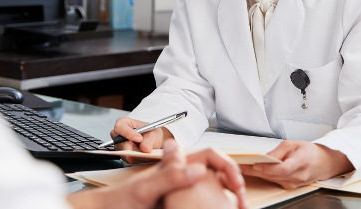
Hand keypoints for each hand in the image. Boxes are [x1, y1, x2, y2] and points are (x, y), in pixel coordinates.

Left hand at [67, 140, 246, 208]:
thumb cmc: (118, 200)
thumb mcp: (143, 189)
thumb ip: (168, 176)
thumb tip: (197, 169)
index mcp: (175, 164)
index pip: (210, 156)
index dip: (227, 166)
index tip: (236, 184)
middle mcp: (181, 176)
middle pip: (217, 173)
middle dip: (234, 185)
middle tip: (242, 204)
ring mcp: (181, 192)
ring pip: (213, 190)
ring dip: (227, 199)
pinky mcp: (178, 205)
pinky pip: (202, 204)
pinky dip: (214, 207)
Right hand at [110, 116, 173, 162]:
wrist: (153, 141)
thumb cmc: (150, 132)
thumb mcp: (152, 133)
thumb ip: (149, 140)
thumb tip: (145, 148)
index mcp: (124, 122)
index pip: (120, 127)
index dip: (128, 133)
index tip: (139, 139)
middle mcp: (119, 134)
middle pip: (119, 141)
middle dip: (130, 147)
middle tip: (142, 151)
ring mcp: (120, 145)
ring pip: (122, 152)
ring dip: (135, 154)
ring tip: (145, 152)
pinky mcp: (123, 155)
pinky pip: (127, 158)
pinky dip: (136, 158)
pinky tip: (143, 156)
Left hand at [239, 140, 352, 188]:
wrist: (323, 163)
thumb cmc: (309, 152)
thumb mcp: (293, 144)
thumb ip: (278, 152)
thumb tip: (264, 158)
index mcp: (301, 162)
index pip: (282, 168)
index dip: (268, 168)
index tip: (256, 164)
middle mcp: (297, 176)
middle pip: (273, 175)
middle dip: (255, 170)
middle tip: (239, 164)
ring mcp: (293, 184)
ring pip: (271, 179)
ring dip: (255, 174)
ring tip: (241, 166)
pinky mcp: (289, 186)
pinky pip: (273, 181)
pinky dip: (262, 175)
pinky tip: (251, 171)